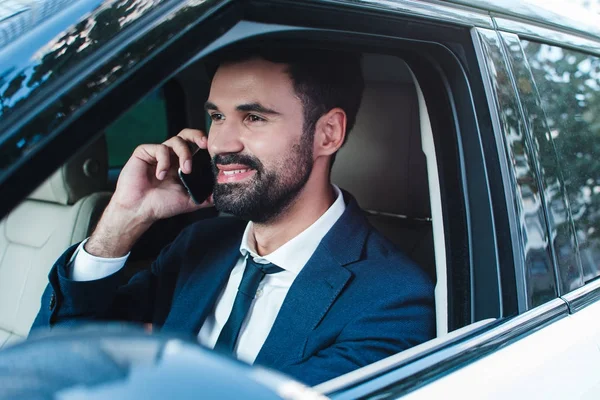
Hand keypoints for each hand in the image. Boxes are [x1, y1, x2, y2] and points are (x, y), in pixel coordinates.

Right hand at [86, 129, 212, 256]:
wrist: (139, 210)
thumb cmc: (161, 205)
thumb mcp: (190, 201)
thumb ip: (206, 197)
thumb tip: (223, 195)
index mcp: (181, 164)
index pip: (195, 146)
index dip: (204, 145)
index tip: (214, 151)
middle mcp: (171, 156)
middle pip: (186, 135)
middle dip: (197, 136)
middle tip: (204, 144)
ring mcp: (157, 153)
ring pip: (175, 141)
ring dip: (184, 154)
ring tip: (185, 170)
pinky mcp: (144, 152)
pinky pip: (159, 149)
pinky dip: (164, 162)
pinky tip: (161, 176)